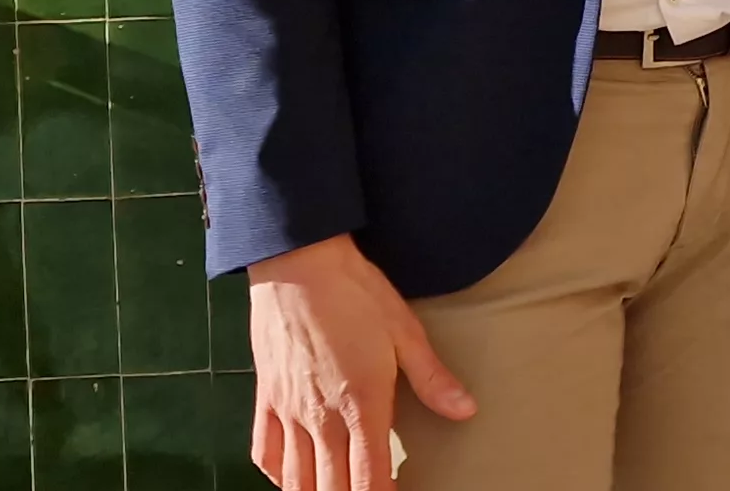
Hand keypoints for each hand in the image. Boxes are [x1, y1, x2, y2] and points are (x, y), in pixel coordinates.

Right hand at [244, 233, 470, 490]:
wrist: (297, 260)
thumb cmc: (355, 291)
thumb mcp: (404, 330)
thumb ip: (432, 378)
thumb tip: (465, 410)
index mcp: (361, 403)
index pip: (370, 478)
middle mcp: (320, 416)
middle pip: (331, 488)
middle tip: (371, 489)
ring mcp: (288, 410)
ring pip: (295, 480)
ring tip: (337, 489)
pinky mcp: (265, 397)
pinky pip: (264, 452)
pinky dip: (278, 474)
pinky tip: (294, 476)